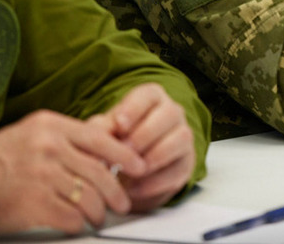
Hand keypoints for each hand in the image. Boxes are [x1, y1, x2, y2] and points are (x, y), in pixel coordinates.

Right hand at [0, 109, 145, 234]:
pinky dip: (78, 223)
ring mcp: (41, 175)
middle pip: (99, 172)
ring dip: (98, 212)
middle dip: (116, 192)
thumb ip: (68, 136)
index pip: (100, 139)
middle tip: (122, 202)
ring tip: (98, 217)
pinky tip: (77, 224)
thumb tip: (108, 141)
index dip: (124, 155)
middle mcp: (48, 147)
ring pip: (88, 196)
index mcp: (51, 126)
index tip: (139, 166)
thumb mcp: (32, 134)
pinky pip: (70, 216)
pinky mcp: (33, 203)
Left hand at [90, 83, 196, 211]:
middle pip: (169, 114)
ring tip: (132, 171)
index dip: (134, 108)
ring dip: (156, 155)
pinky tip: (134, 189)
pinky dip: (156, 181)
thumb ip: (100, 129)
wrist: (128, 172)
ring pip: (181, 138)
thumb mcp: (104, 133)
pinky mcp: (186, 163)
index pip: (148, 95)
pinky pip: (179, 169)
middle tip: (125, 151)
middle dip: (145, 134)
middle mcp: (172, 112)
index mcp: (151, 98)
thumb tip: (96, 133)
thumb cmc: (116, 143)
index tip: (119, 125)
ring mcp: (183, 137)